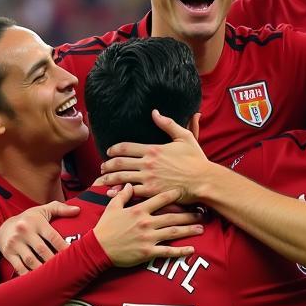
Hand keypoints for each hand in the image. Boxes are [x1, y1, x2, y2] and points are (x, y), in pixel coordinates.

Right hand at [0, 201, 81, 274]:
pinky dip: (28, 275)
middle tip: (67, 269)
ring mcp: (15, 243)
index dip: (64, 247)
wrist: (3, 227)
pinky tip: (38, 280)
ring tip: (55, 277)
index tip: (74, 255)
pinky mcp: (8, 253)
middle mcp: (24, 231)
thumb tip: (78, 209)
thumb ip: (60, 209)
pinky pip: (19, 267)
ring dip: (43, 270)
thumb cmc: (29, 219)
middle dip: (55, 261)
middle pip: (43, 250)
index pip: (53, 236)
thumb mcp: (43, 210)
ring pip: (31, 260)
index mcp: (36, 221)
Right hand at [92, 183, 203, 266]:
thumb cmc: (105, 228)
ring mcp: (148, 238)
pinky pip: (167, 252)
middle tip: (202, 212)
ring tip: (201, 228)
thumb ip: (122, 195)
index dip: (174, 194)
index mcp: (138, 210)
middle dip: (188, 214)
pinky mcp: (148, 252)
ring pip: (173, 232)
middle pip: (172, 216)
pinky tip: (191, 249)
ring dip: (189, 230)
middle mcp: (146, 223)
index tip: (186, 191)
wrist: (98, 248)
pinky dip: (180, 251)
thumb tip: (128, 184)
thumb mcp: (112, 207)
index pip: (160, 199)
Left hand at [95, 110, 209, 203]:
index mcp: (153, 149)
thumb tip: (155, 112)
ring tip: (101, 180)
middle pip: (119, 163)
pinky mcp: (151, 192)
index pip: (125, 147)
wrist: (203, 180)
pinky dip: (118, 192)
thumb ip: (168, 124)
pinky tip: (111, 193)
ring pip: (121, 178)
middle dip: (107, 165)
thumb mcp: (184, 136)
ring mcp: (148, 178)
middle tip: (102, 167)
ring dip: (108, 178)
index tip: (109, 152)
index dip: (113, 149)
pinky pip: (130, 192)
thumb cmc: (196, 160)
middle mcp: (147, 163)